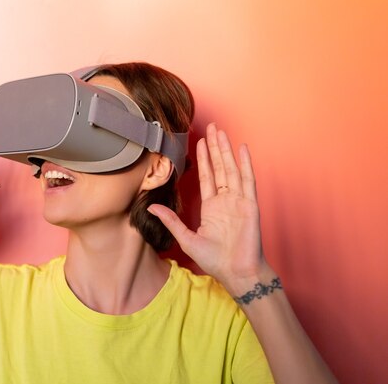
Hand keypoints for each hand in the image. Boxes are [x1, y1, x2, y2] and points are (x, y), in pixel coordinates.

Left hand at [148, 123, 267, 288]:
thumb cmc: (215, 260)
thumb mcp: (186, 238)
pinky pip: (248, 181)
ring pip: (231, 169)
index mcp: (212, 207)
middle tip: (210, 127)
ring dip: (226, 150)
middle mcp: (226, 200)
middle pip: (219, 167)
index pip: (207, 176)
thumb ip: (170, 220)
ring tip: (221, 132)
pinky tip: (242, 148)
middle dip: (214, 147)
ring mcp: (238, 201)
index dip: (203, 159)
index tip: (198, 142)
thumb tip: (151, 206)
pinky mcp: (249, 205)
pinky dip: (246, 164)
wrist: (236, 273)